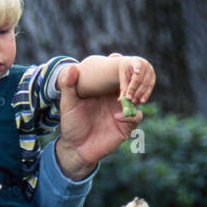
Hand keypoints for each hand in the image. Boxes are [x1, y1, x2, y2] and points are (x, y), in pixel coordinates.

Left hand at [54, 59, 143, 179]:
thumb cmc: (71, 124)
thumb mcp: (68, 103)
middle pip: (132, 84)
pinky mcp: (126, 127)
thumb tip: (72, 66)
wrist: (75, 148)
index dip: (120, 65)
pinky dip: (130, 115)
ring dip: (134, 96)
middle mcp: (115, 99)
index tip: (115, 57)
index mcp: (104, 90)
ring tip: (125, 97)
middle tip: (127, 77)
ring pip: (138, 98)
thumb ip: (68, 85)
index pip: (117, 74)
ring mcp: (122, 112)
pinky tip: (117, 117)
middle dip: (132, 78)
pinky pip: (136, 117)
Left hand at [118, 56, 155, 104]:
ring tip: (134, 102)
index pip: (137, 66)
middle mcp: (145, 65)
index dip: (137, 69)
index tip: (137, 73)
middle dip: (135, 90)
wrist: (132, 65)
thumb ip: (123, 87)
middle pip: (140, 79)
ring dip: (140, 94)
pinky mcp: (153, 78)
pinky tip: (142, 101)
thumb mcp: (123, 76)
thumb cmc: (126, 71)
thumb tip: (121, 100)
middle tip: (130, 99)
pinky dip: (146, 95)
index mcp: (136, 61)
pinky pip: (150, 87)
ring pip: (146, 84)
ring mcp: (151, 71)